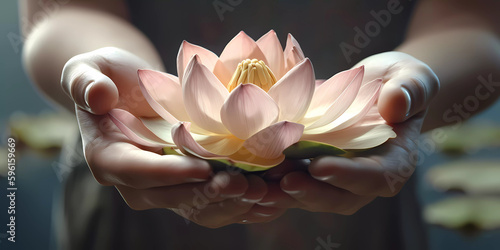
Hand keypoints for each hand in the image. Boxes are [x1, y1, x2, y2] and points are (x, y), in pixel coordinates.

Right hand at [62, 47, 282, 227]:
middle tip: (245, 183)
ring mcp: (163, 188)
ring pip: (197, 208)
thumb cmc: (108, 77)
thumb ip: (86, 82)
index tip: (203, 168)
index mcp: (109, 158)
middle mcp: (135, 183)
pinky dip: (239, 202)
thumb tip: (99, 96)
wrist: (130, 91)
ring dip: (231, 203)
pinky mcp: (186, 186)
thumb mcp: (88, 70)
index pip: (137, 172)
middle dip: (210, 192)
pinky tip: (267, 195)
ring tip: (264, 191)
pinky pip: (213, 203)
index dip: (170, 172)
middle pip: (173, 197)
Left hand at [258, 52, 439, 213]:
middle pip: (338, 197)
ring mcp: (336, 179)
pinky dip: (271, 184)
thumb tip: (395, 103)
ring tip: (257, 186)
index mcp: (393, 163)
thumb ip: (410, 90)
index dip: (347, 174)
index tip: (319, 166)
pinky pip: (293, 183)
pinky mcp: (313, 171)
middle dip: (310, 192)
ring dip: (282, 194)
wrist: (376, 88)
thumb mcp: (412, 79)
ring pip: (310, 195)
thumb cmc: (399, 83)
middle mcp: (363, 179)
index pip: (374, 177)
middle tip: (283, 183)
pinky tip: (247, 179)